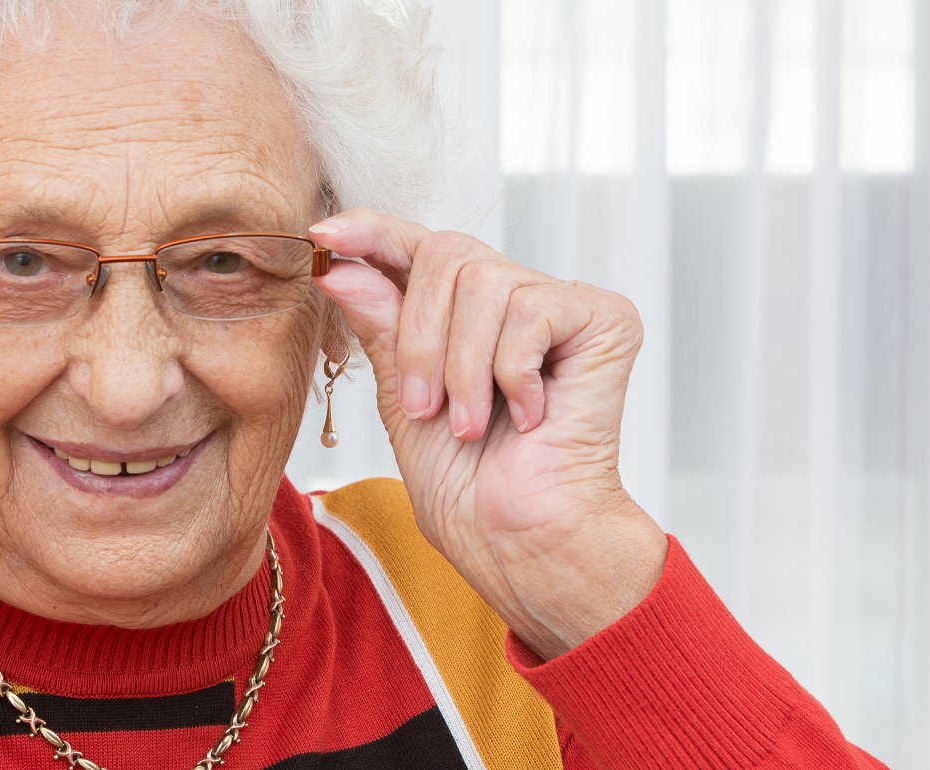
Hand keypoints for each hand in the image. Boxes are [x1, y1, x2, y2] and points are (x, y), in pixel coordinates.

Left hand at [310, 210, 667, 658]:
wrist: (522, 539)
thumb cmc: (470, 488)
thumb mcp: (403, 397)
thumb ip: (381, 326)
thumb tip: (341, 264)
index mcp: (464, 314)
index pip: (418, 247)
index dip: (372, 232)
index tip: (324, 233)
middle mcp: (516, 297)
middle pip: (447, 255)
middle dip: (420, 336)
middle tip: (425, 407)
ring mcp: (563, 304)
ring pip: (485, 283)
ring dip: (464, 368)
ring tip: (472, 425)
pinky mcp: (605, 319)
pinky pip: (531, 311)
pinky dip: (513, 374)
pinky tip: (531, 417)